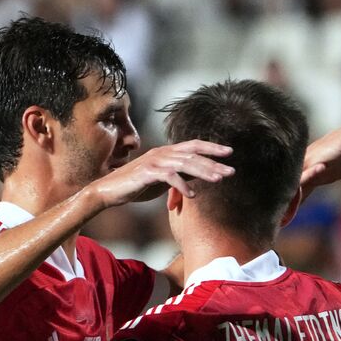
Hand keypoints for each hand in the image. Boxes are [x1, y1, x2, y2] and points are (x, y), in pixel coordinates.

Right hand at [89, 139, 234, 206]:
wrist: (108, 190)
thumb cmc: (137, 185)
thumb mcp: (163, 179)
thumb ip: (181, 174)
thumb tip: (202, 173)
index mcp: (167, 152)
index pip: (193, 145)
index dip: (212, 147)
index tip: (229, 152)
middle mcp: (162, 153)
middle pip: (193, 154)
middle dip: (214, 162)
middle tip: (231, 170)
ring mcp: (154, 161)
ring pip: (184, 163)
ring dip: (203, 171)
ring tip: (218, 180)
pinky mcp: (147, 173)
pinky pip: (169, 177)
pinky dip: (182, 185)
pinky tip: (192, 194)